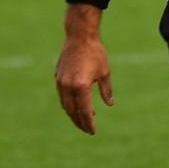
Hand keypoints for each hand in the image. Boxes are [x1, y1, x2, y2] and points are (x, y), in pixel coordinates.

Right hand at [55, 10, 113, 134]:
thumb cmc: (95, 53)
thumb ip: (106, 90)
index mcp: (82, 86)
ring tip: (81, 120)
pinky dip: (67, 103)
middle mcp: (69, 86)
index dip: (89, 123)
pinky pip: (62, 95)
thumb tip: (110, 104)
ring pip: (65, 105)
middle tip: (87, 130)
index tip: (93, 131)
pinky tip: (74, 105)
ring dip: (72, 114)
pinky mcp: (58, 77)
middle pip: (72, 111)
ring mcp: (61, 82)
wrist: (79, 36)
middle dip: (80, 122)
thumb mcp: (105, 72)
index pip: (85, 111)